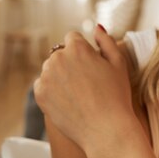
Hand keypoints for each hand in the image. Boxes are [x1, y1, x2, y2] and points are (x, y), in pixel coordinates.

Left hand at [33, 26, 134, 150]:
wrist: (106, 130)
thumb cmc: (117, 96)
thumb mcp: (119, 63)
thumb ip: (106, 41)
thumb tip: (96, 27)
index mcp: (77, 47)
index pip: (73, 38)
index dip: (84, 51)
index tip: (91, 67)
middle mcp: (58, 58)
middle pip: (60, 54)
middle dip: (71, 63)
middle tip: (87, 84)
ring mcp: (46, 76)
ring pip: (51, 69)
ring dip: (60, 76)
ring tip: (78, 94)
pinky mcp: (39, 94)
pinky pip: (42, 85)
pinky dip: (52, 91)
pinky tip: (68, 102)